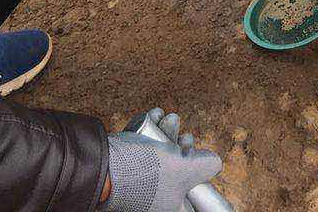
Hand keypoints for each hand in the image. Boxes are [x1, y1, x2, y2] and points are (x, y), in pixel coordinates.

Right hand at [103, 110, 221, 211]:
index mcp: (169, 207)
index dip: (199, 175)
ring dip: (166, 131)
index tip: (198, 158)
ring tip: (169, 118)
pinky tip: (155, 115)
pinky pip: (140, 148)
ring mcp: (136, 183)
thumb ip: (207, 165)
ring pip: (159, 154)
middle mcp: (153, 198)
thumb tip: (215, 163)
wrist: (102, 165)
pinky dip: (147, 129)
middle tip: (184, 136)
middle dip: (182, 145)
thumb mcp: (188, 167)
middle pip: (176, 169)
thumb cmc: (147, 171)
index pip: (191, 198)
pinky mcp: (121, 167)